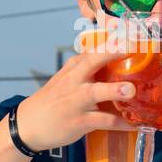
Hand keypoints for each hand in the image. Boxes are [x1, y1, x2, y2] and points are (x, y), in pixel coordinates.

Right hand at [13, 49, 137, 151]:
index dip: (112, 43)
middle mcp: (74, 80)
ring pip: (96, 93)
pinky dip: (119, 123)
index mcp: (73, 68)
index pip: (93, 51)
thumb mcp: (65, 78)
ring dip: (114, 90)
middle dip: (111, 54)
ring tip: (132, 90)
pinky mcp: (78, 122)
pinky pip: (102, 121)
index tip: (131, 36)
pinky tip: (133, 124)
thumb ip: (85, 68)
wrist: (29, 124)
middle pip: (92, 62)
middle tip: (130, 49)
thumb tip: (111, 57)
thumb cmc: (53, 100)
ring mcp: (76, 101)